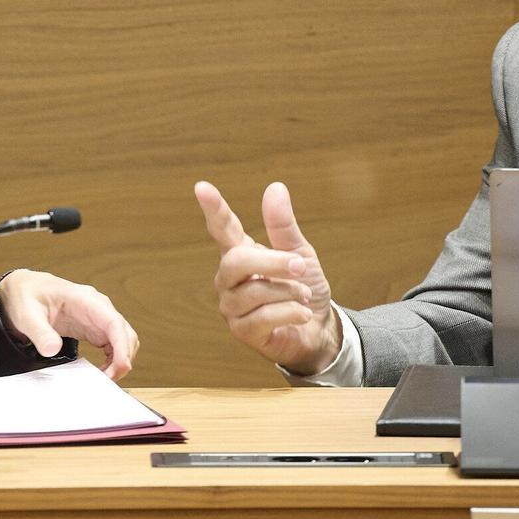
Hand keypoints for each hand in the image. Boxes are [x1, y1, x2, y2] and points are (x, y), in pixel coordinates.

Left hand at [0, 268, 138, 378]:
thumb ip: (40, 332)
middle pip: (124, 332)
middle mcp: (98, 307)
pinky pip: (114, 345)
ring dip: (121, 360)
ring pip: (123, 340)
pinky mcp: (94, 328)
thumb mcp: (28, 315)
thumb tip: (52, 350)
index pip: (113, 322)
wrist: (26, 291)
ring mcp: (98, 318)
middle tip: (108, 380)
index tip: (122, 366)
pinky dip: (114, 360)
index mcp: (85, 299)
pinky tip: (103, 371)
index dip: (122, 345)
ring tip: (105, 379)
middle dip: (123, 357)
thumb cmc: (28, 297)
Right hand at [195, 180, 339, 374]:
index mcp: (240, 253)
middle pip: (236, 261)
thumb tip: (275, 187)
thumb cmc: (303, 288)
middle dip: (273, 263)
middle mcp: (229, 279)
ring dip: (289, 291)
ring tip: (304, 294)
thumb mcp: (300, 253)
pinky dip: (290, 312)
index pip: (222, 228)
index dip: (213, 209)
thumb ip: (283, 225)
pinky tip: (302, 313)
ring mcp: (232, 307)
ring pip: (255, 291)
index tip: (201, 187)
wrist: (317, 328)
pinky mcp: (242, 331)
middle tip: (301, 266)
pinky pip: (263, 317)